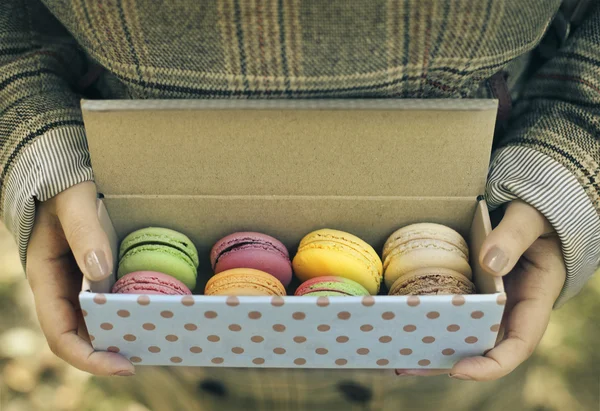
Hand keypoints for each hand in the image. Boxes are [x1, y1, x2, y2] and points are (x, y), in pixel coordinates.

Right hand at [26, 181, 134, 375]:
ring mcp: (76, 283)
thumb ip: (84, 234)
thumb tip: (100, 272)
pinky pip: (106, 302)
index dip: (88, 358)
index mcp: (45, 279)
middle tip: (151, 352)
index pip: (60, 335)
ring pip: (94, 322)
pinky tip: (149, 310)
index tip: (124, 366)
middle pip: (80, 336)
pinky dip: (125, 312)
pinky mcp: (93, 274)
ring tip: (156, 337)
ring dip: (120, 334)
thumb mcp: (73, 205)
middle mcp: (60, 289)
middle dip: (110, 352)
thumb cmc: (64, 189)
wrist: (62, 176)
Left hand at [396, 200, 565, 379]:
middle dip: (445, 362)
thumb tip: (490, 263)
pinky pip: (450, 311)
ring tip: (393, 353)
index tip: (459, 369)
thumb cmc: (537, 216)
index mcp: (534, 301)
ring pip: (461, 334)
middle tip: (407, 365)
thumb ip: (514, 237)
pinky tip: (399, 320)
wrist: (530, 214)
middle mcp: (510, 311)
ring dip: (430, 346)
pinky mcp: (471, 293)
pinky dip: (427, 318)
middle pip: (480, 348)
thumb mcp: (530, 218)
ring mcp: (489, 304)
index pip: (518, 345)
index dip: (490, 364)